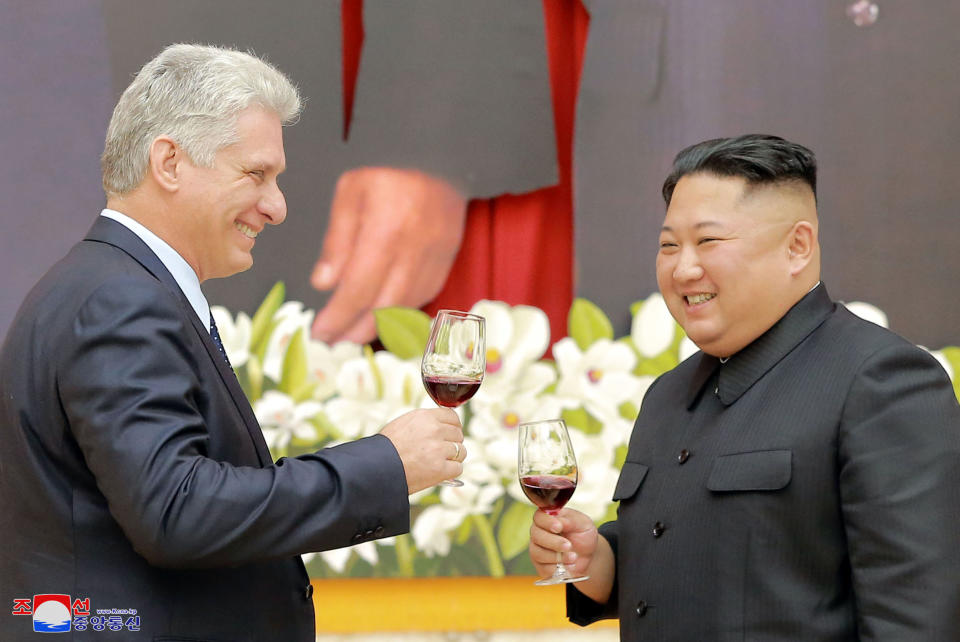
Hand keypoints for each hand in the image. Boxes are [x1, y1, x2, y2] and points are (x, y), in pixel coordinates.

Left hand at [311, 167, 467, 343]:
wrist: (442, 164)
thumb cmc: (389, 177)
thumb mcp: (351, 194)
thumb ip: (337, 240)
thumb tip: (323, 284)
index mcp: (386, 230)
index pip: (359, 287)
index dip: (338, 316)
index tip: (319, 332)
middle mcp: (414, 251)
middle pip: (383, 307)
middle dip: (355, 330)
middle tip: (332, 342)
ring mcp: (434, 261)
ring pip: (404, 308)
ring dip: (376, 327)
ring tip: (351, 334)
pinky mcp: (445, 266)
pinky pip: (419, 300)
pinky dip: (398, 313)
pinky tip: (379, 316)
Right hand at [379, 407, 465, 493]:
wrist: (375, 468)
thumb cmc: (386, 448)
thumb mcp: (404, 424)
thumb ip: (424, 422)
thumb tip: (443, 425)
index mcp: (425, 417)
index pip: (453, 417)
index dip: (453, 427)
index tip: (450, 433)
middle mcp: (434, 430)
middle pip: (458, 434)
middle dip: (452, 443)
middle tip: (441, 451)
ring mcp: (438, 450)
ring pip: (461, 451)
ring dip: (454, 458)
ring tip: (440, 462)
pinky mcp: (440, 469)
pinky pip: (458, 468)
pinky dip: (451, 471)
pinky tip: (440, 472)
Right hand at [529, 507, 614, 602]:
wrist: (588, 555)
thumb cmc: (583, 535)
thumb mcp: (583, 524)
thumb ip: (570, 521)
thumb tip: (559, 521)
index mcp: (548, 518)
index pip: (539, 517)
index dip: (547, 522)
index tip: (558, 527)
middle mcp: (539, 532)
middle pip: (536, 536)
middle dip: (553, 542)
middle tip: (568, 545)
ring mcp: (538, 549)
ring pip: (538, 553)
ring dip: (556, 557)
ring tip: (573, 557)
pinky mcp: (541, 566)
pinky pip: (543, 568)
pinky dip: (557, 569)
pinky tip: (568, 566)